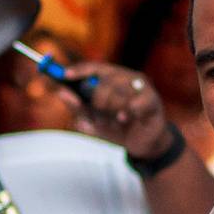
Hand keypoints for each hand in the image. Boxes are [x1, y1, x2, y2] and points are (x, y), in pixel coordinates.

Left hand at [58, 62, 173, 159]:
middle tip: (101, 113)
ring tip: (116, 121)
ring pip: (119, 90)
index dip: (80, 70)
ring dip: (112, 109)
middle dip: (98, 99)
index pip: (94, 67)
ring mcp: (141, 87)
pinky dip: (126, 113)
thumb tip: (61, 93)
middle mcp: (127, 77)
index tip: (65, 76)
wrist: (141, 146)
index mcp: (112, 78)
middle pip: (105, 78)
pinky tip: (125, 119)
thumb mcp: (92, 120)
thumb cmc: (117, 128)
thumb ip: (77, 107)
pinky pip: (135, 103)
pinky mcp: (152, 100)